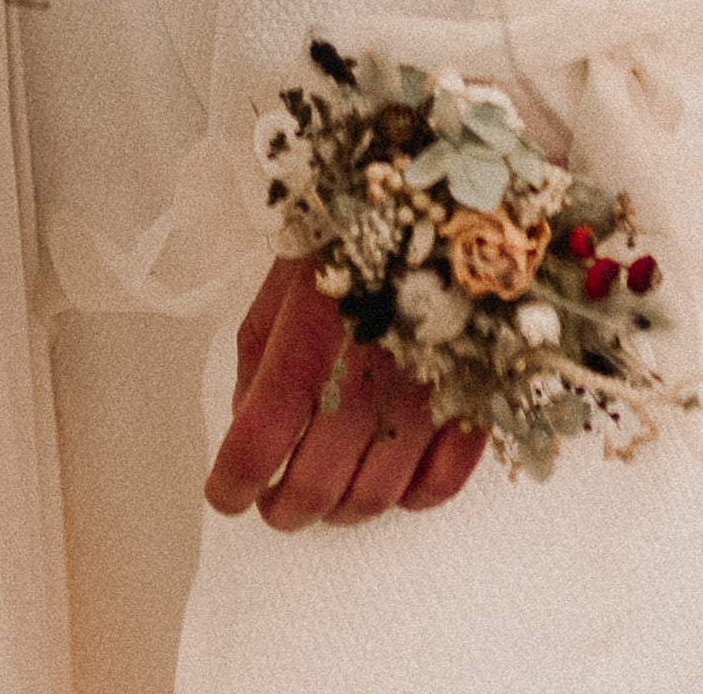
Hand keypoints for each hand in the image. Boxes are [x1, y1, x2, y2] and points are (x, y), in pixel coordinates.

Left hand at [204, 258, 489, 532]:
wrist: (459, 193)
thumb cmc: (360, 231)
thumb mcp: (288, 276)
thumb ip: (259, 352)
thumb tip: (244, 423)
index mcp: (311, 333)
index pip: (260, 439)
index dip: (233, 483)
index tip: (224, 495)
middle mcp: (369, 372)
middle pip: (317, 485)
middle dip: (284, 509)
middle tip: (273, 506)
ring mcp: (429, 392)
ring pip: (376, 496)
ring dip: (340, 510)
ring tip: (327, 496)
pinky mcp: (478, 400)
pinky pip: (441, 485)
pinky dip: (408, 498)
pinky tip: (390, 481)